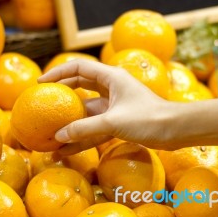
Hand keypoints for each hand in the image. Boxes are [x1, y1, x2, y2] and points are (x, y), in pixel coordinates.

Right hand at [38, 59, 175, 154]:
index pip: (79, 68)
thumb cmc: (149, 118)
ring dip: (71, 123)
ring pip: (87, 111)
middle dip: (61, 97)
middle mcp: (111, 88)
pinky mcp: (119, 121)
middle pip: (79, 88)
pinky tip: (67, 149)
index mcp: (111, 77)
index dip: (58, 73)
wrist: (176, 130)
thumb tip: (59, 135)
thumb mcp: (114, 121)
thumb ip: (85, 127)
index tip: (41, 83)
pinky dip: (83, 136)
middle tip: (42, 105)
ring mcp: (115, 106)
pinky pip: (96, 127)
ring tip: (50, 135)